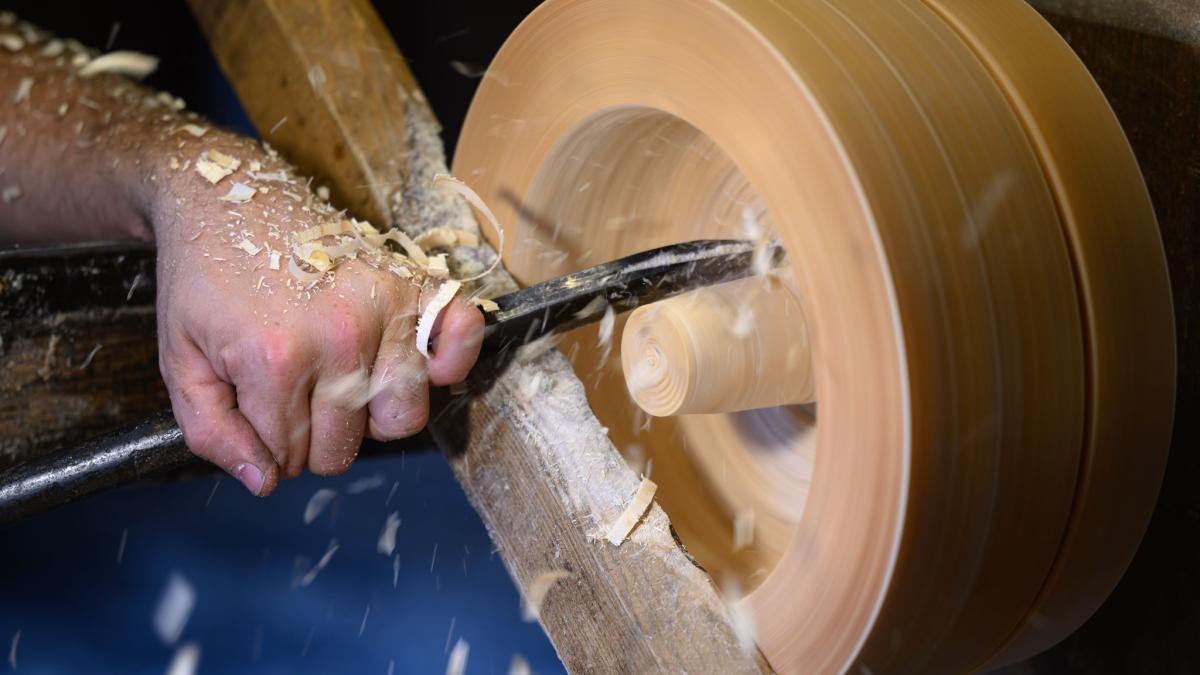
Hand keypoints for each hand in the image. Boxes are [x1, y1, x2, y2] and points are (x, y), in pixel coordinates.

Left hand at [151, 137, 482, 494]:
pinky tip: (415, 362)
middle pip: (347, 445)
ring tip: (346, 380)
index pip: (290, 456)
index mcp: (275, 359)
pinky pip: (461, 339)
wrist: (225, 195)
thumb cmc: (204, 277)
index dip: (270, 447)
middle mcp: (339, 337)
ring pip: (403, 416)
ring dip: (373, 414)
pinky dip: (450, 360)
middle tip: (296, 395)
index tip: (258, 412)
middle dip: (317, 436)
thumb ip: (211, 432)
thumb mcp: (180, 360)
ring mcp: (384, 307)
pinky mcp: (412, 283)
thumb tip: (264, 483)